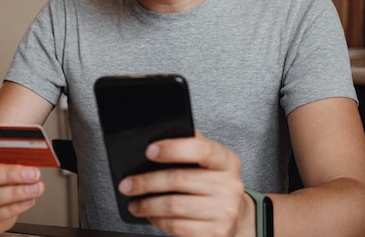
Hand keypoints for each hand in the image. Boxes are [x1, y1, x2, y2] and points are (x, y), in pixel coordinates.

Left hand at [118, 131, 254, 236]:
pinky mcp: (216, 233)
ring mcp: (225, 211)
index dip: (173, 148)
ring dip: (147, 204)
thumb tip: (158, 137)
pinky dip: (158, 220)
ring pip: (174, 205)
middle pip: (179, 179)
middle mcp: (230, 185)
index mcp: (227, 161)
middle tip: (127, 184)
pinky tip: (151, 215)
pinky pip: (178, 226)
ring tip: (134, 203)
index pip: (200, 149)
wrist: (237, 218)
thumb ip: (191, 146)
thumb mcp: (211, 163)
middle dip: (146, 182)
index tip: (149, 151)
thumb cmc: (215, 185)